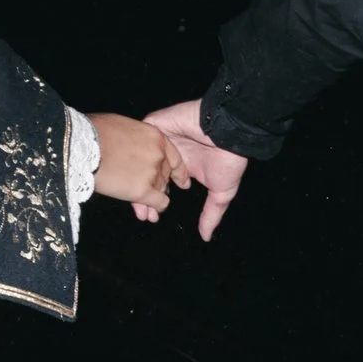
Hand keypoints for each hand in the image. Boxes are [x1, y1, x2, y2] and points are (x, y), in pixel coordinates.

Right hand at [88, 114, 190, 210]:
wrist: (79, 146)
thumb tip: (134, 146)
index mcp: (155, 135)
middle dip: (159, 185)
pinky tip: (148, 211)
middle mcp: (158, 154)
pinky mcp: (143, 190)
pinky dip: (155, 208)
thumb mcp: (121, 126)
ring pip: (162, 190)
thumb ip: (136, 138)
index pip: (173, 156)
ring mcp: (152, 172)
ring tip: (146, 210)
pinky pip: (159, 203)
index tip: (181, 181)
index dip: (177, 171)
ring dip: (153, 199)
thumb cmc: (92, 133)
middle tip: (150, 193)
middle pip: (165, 175)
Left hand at [135, 98, 250, 239]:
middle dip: (142, 195)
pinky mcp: (158, 124)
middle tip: (142, 212)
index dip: (153, 202)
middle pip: (146, 175)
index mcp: (182, 168)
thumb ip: (211, 215)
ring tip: (136, 195)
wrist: (229, 133)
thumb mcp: (221, 193)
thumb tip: (206, 237)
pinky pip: (139, 137)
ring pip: (140, 158)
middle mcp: (170, 154)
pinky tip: (133, 169)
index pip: (159, 187)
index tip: (149, 217)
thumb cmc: (229, 161)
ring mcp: (162, 139)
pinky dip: (134, 151)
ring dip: (136, 176)